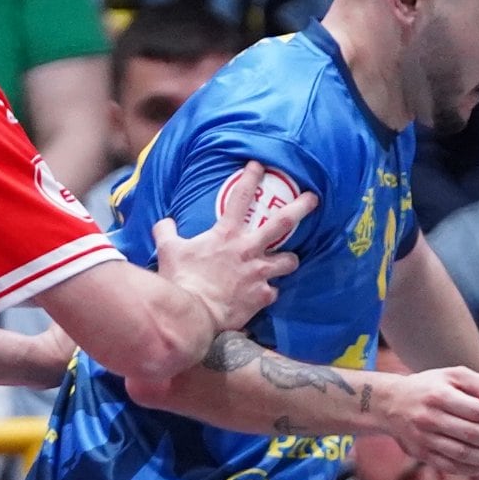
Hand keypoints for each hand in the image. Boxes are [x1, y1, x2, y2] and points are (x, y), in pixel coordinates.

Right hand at [150, 169, 310, 326]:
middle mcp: (248, 250)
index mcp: (226, 234)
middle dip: (301, 207)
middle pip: (282, 222)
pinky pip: (273, 292)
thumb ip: (166, 232)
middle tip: (313, 200)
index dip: (251, 177)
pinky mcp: (262, 296)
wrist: (193, 314)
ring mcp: (259, 273)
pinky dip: (268, 292)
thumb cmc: (181, 279)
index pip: (240, 196)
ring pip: (289, 261)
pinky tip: (263, 295)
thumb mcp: (168, 250)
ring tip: (288, 261)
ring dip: (289, 260)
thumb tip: (165, 223)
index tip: (259, 165)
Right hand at [370, 364, 478, 475]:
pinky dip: (470, 468)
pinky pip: (450, 466)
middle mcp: (429, 418)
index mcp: (439, 395)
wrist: (391, 404)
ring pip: (461, 453)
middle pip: (471, 434)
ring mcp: (424, 439)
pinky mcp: (421, 454)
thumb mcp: (453, 376)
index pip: (476, 410)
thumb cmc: (429, 387)